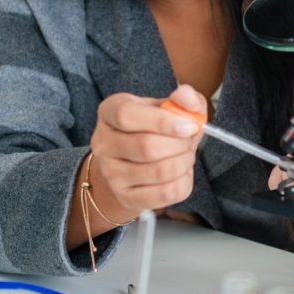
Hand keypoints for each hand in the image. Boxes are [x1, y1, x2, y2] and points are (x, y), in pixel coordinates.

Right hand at [89, 83, 204, 218]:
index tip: (190, 126)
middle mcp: (103, 142)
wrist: (134, 164)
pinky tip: (181, 173)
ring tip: (186, 155)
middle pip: (146, 146)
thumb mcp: (169, 107)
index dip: (163, 122)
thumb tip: (186, 96)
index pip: (127, 115)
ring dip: (184, 162)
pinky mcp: (125, 196)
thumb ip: (185, 99)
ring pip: (159, 171)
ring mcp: (110, 173)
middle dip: (180, 145)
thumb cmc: (155, 130)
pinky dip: (184, 182)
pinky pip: (165, 193)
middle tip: (191, 141)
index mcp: (110, 111)